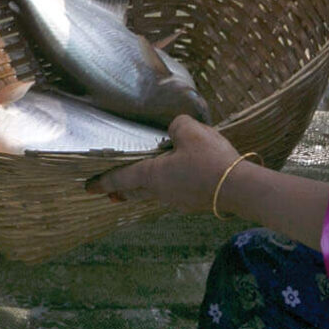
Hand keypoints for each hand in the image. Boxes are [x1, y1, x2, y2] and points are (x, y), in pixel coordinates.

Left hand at [88, 115, 241, 211]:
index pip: (121, 179)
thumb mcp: (189, 130)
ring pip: (154, 194)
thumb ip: (175, 126)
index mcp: (153, 175)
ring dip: (143, 190)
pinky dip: (166, 188)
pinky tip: (175, 180)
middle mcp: (161, 191)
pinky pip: (173, 194)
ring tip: (139, 186)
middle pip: (135, 191)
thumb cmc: (209, 159)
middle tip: (110, 192)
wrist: (240, 187)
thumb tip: (174, 131)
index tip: (88, 187)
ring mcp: (178, 200)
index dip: (103, 181)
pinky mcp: (194, 202)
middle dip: (121, 191)